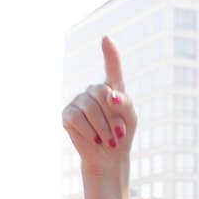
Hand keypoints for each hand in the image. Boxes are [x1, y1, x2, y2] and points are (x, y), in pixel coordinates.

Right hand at [62, 36, 133, 179]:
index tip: (106, 39)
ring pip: (90, 108)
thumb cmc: (121, 135)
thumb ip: (124, 103)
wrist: (109, 158)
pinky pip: (76, 118)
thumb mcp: (130, 118)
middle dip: (112, 116)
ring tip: (109, 140)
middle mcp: (93, 91)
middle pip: (101, 92)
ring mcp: (78, 101)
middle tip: (118, 134)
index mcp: (111, 88)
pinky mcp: (67, 115)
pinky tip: (94, 138)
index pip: (112, 68)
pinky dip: (88, 131)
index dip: (110, 54)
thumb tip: (110, 96)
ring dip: (103, 128)